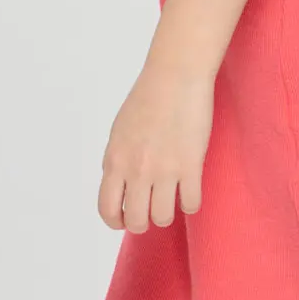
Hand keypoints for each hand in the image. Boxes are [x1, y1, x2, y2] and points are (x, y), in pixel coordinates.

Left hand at [98, 57, 213, 231]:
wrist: (175, 76)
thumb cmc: (147, 98)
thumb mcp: (119, 131)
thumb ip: (116, 160)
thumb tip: (117, 184)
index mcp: (115, 160)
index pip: (107, 209)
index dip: (116, 222)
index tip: (125, 221)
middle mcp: (136, 170)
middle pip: (137, 221)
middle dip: (143, 223)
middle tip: (151, 211)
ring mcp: (165, 169)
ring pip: (163, 217)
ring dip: (167, 214)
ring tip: (171, 199)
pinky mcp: (191, 165)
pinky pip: (190, 204)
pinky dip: (189, 204)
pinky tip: (189, 192)